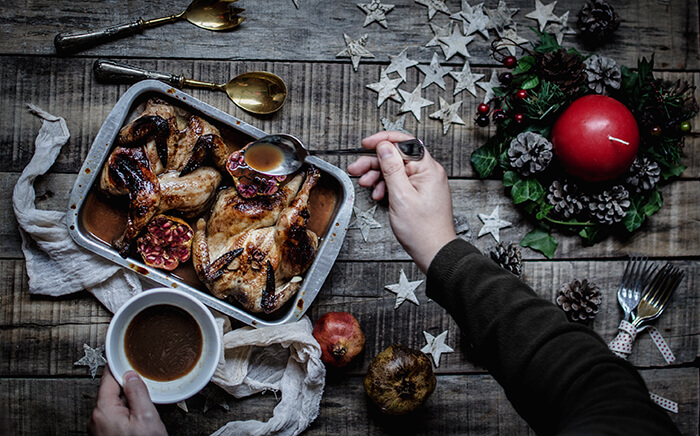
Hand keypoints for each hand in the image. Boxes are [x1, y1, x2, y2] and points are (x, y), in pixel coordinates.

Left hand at [88, 366, 166, 435]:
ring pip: (116, 406)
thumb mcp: (146, 417)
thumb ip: (138, 393)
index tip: (126, 358)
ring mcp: (99, 428)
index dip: (120, 368)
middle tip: (146, 398)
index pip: (108, 379)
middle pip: (113, 393)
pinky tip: (139, 424)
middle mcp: (96, 419)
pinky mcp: (104, 435)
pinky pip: (116, 418)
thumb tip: (130, 376)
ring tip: (145, 416)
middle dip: (130, 392)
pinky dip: (128, 416)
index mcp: (103, 411)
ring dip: (130, 405)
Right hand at [347, 131, 455, 271]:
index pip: (405, 142)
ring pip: (396, 169)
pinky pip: (400, 181)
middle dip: (375, 162)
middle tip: (356, 168)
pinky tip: (378, 194)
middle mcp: (428, 172)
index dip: (383, 140)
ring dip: (378, 175)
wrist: (433, 251)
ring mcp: (424, 182)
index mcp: (428, 169)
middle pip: (397, 156)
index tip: (366, 144)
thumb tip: (384, 146)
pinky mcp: (419, 192)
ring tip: (365, 184)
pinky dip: (386, 186)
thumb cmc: (422, 230)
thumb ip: (391, 168)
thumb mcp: (401, 196)